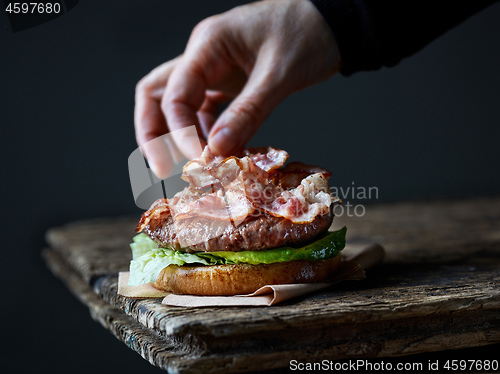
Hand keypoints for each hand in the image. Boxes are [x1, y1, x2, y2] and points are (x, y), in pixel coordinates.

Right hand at [135, 0, 340, 178]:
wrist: (332, 23)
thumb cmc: (309, 34)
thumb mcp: (278, 75)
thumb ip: (248, 113)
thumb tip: (217, 150)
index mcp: (209, 44)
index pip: (174, 92)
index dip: (179, 131)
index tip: (199, 160)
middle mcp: (203, 56)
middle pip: (159, 94)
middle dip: (154, 133)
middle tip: (162, 169)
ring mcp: (214, 69)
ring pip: (179, 105)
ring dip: (181, 136)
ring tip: (194, 168)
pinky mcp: (229, 82)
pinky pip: (206, 110)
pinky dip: (208, 133)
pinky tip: (218, 153)